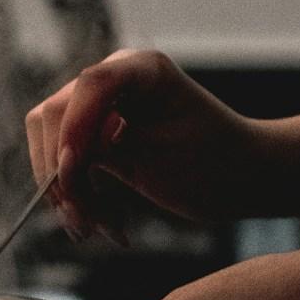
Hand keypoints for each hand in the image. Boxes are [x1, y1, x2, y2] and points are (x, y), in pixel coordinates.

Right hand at [25, 49, 270, 237]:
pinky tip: (102, 225)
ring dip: (67, 192)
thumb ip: (108, 150)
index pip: (90, 85)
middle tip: (83, 221)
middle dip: (62, 171)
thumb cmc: (219, 164)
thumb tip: (60, 159)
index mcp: (144, 69)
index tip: (73, 173)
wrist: (244, 178)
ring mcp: (105, 105)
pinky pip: (68, 162)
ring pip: (55, 143)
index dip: (73, 128)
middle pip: (57, 115)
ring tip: (94, 231)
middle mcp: (118, 78)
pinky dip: (78, 196)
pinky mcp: (100, 135)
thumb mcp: (163, 158)